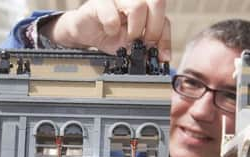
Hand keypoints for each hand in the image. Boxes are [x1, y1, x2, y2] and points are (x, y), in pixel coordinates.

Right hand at [43, 0, 170, 59]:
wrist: (83, 31)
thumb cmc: (108, 34)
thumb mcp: (130, 45)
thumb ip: (145, 48)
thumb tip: (159, 57)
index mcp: (145, 7)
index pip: (164, 18)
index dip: (165, 39)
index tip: (161, 57)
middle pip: (157, 2)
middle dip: (153, 29)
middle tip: (142, 44)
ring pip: (138, 5)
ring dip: (134, 29)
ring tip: (126, 39)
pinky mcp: (100, 2)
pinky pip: (111, 13)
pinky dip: (112, 27)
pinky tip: (109, 32)